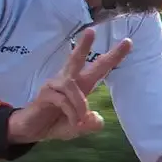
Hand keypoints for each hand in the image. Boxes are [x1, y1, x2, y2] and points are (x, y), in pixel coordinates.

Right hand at [8, 27, 132, 143]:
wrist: (32, 131)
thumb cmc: (57, 123)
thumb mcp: (79, 128)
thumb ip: (90, 125)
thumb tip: (96, 118)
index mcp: (81, 85)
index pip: (99, 68)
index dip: (113, 56)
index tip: (128, 42)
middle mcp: (67, 81)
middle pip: (76, 59)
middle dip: (84, 45)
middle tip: (91, 31)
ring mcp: (54, 86)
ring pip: (72, 86)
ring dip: (80, 105)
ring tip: (81, 120)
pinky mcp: (44, 94)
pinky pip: (62, 100)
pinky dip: (72, 113)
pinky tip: (74, 123)